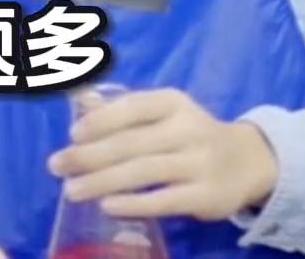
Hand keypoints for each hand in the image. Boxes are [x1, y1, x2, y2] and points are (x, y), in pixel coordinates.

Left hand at [47, 87, 278, 220]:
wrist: (248, 162)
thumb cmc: (188, 134)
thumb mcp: (161, 113)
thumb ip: (120, 109)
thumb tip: (78, 98)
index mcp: (172, 103)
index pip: (132, 107)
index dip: (101, 120)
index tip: (72, 134)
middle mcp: (188, 129)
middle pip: (131, 143)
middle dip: (88, 155)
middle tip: (56, 166)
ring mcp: (199, 163)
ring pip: (143, 172)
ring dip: (101, 181)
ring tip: (71, 190)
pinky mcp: (206, 195)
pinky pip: (164, 200)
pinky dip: (133, 204)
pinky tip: (106, 206)